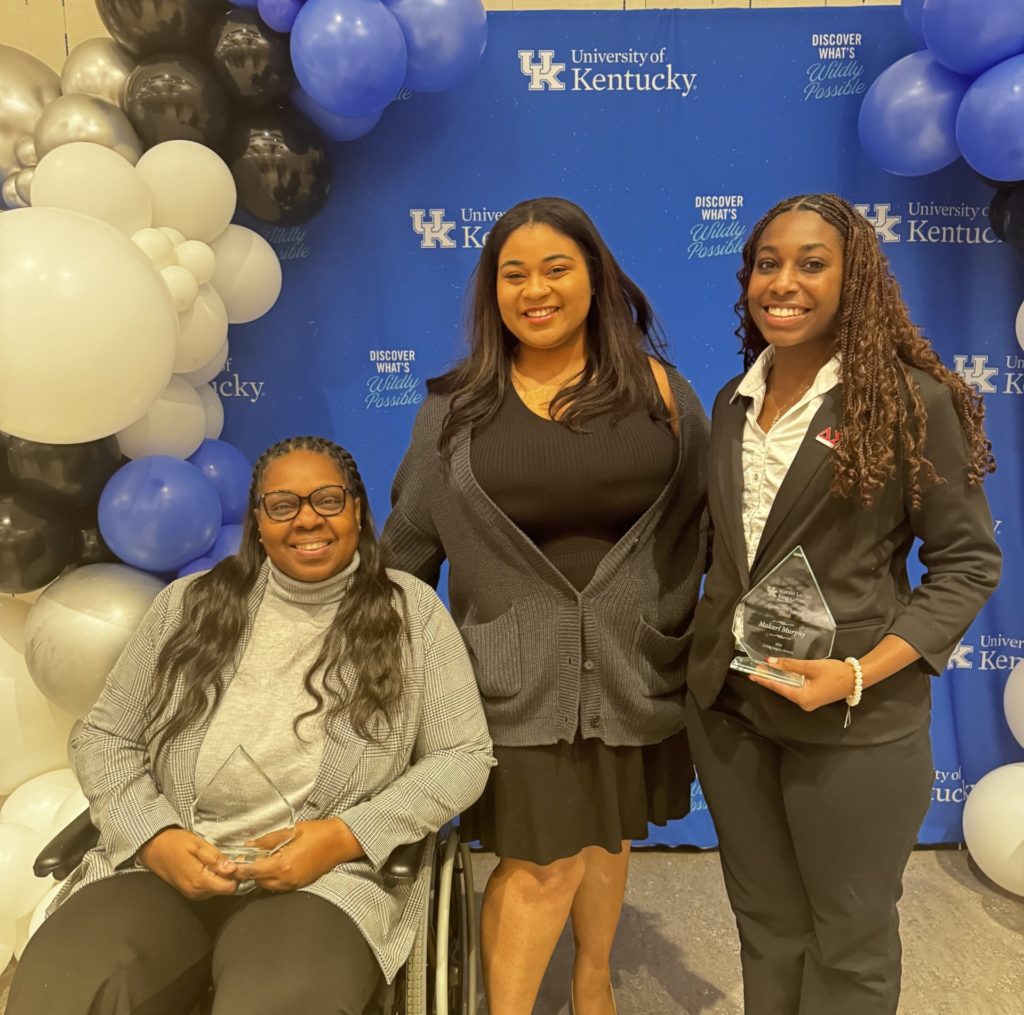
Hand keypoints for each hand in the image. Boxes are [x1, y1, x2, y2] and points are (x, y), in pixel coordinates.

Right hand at [138, 827, 238, 899]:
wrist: (153, 848)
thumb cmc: (175, 843)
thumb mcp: (198, 845)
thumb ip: (216, 858)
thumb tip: (233, 869)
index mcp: (199, 881)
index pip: (229, 888)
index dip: (237, 876)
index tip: (239, 863)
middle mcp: (196, 892)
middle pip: (224, 890)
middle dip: (229, 876)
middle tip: (228, 858)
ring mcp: (191, 894)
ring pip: (216, 890)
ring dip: (220, 878)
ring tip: (216, 861)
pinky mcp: (188, 892)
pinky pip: (207, 889)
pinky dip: (212, 879)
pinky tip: (208, 866)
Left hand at [233, 819, 362, 892]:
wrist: (341, 841)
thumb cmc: (318, 832)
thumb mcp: (291, 831)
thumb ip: (268, 840)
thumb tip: (249, 845)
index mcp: (284, 864)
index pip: (254, 871)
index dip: (240, 869)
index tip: (229, 866)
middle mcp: (287, 879)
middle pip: (259, 881)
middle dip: (250, 872)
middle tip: (245, 859)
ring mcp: (294, 884)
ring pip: (268, 886)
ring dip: (261, 876)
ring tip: (259, 862)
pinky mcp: (300, 884)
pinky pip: (279, 886)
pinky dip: (272, 879)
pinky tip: (273, 866)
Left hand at [748, 656, 855, 711]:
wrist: (856, 678)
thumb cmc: (835, 673)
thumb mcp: (811, 667)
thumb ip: (790, 665)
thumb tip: (771, 661)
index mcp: (802, 698)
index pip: (778, 687)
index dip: (764, 679)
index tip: (751, 673)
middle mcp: (803, 703)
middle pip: (782, 688)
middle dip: (769, 678)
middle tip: (755, 668)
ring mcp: (808, 701)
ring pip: (788, 688)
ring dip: (778, 678)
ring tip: (764, 669)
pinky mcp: (812, 697)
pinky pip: (796, 688)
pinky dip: (788, 680)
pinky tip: (780, 672)